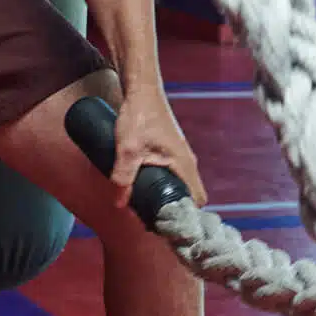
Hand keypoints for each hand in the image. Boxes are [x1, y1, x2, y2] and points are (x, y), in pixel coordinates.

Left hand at [111, 91, 206, 210]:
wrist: (141, 89)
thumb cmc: (139, 115)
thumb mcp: (128, 149)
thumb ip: (122, 176)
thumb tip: (119, 203)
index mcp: (184, 164)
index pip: (196, 199)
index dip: (185, 216)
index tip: (167, 226)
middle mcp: (187, 162)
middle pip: (187, 195)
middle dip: (171, 210)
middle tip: (151, 221)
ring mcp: (179, 156)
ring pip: (178, 185)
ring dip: (165, 198)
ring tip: (144, 208)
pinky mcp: (170, 151)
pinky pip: (171, 175)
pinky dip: (162, 186)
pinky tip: (143, 189)